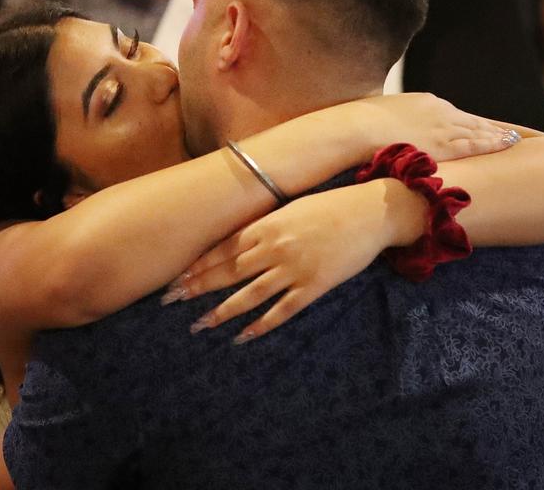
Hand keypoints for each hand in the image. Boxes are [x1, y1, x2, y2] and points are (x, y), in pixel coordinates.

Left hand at [163, 179, 419, 341]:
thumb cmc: (330, 206)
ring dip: (223, 311)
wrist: (369, 213)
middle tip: (173, 300)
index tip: (177, 277)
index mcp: (268, 225)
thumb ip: (264, 225)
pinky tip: (243, 337)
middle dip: (198, 287)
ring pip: (250, 294)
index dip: (199, 264)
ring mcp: (294, 268)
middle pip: (229, 271)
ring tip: (201, 324)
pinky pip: (282, 311)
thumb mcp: (291, 208)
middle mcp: (276, 247)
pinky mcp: (313, 286)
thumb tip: (236, 240)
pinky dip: (260, 326)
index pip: (223, 248)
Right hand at [352, 93, 518, 162]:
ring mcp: (443, 127)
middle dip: (490, 128)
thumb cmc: (362, 123)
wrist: (359, 126)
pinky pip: (474, 145)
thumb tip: (392, 129)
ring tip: (513, 140)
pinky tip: (507, 144)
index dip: (469, 122)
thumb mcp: (383, 115)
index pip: (453, 114)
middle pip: (471, 121)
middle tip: (509, 133)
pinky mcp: (443, 145)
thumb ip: (396, 121)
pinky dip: (492, 144)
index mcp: (425, 101)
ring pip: (477, 132)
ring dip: (496, 136)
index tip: (480, 126)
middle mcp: (440, 111)